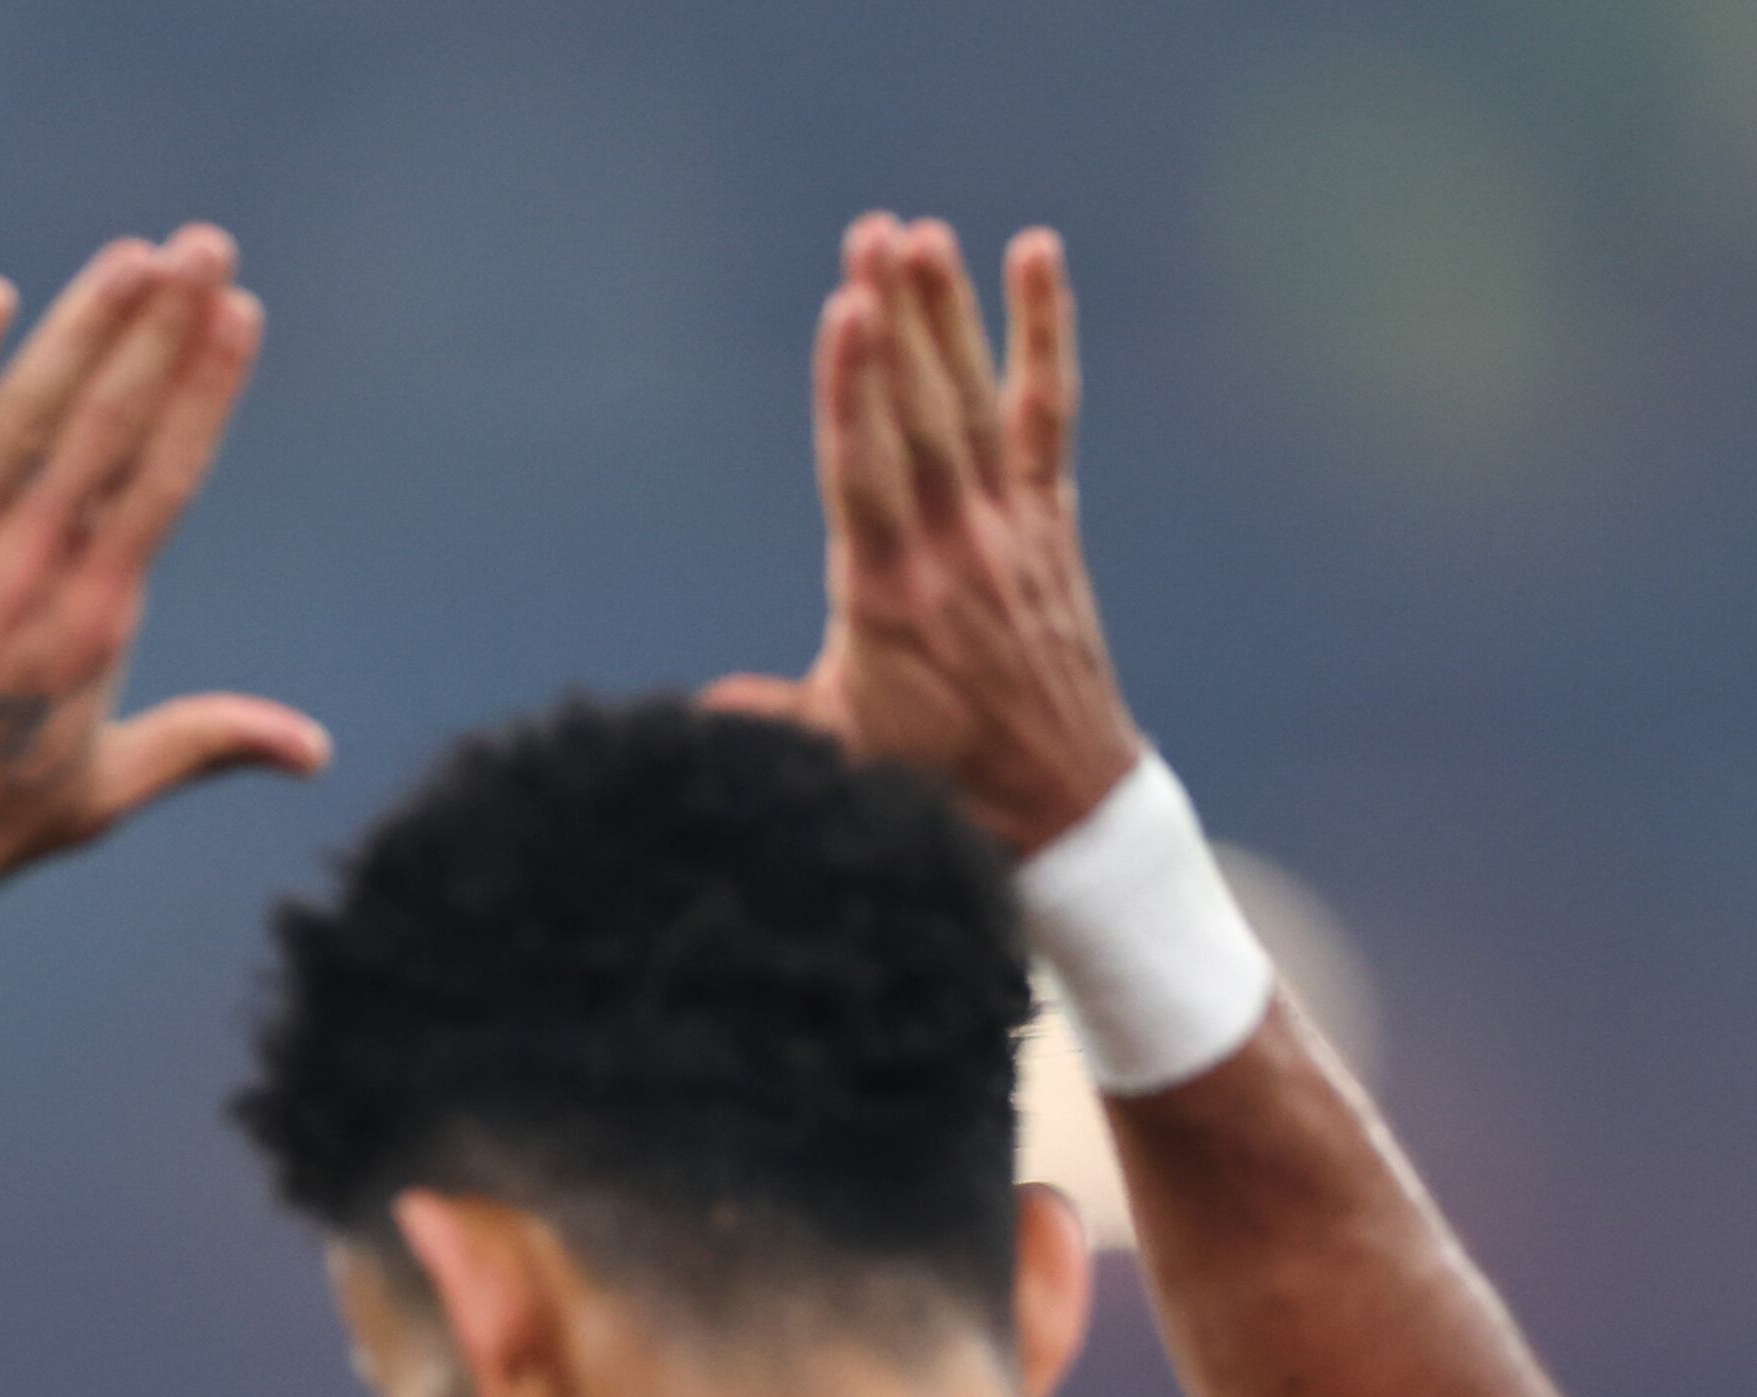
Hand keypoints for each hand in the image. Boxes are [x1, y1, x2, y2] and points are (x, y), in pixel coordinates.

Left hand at [0, 226, 326, 961]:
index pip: (165, 478)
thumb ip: (204, 745)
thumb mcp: (97, 796)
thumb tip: (311, 748)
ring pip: (26, 415)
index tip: (237, 315)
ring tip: (131, 258)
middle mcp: (28, 578)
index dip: (204, 388)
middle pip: (111, 424)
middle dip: (164, 327)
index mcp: (93, 625)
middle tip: (205, 245)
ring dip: (83, 325)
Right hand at [708, 220, 1141, 857]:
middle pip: (919, 414)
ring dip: (945, 313)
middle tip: (871, 236)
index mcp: (888, 597)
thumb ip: (767, 717)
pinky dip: (1044, 333)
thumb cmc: (934, 782)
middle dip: (895, 322)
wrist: (1060, 800)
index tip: (845, 309)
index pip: (863, 471)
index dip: (852, 387)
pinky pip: (1046, 412)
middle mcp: (953, 548)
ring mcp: (1008, 527)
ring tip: (918, 235)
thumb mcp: (836, 753)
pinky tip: (1034, 253)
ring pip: (972, 401)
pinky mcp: (1046, 518)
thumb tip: (695, 710)